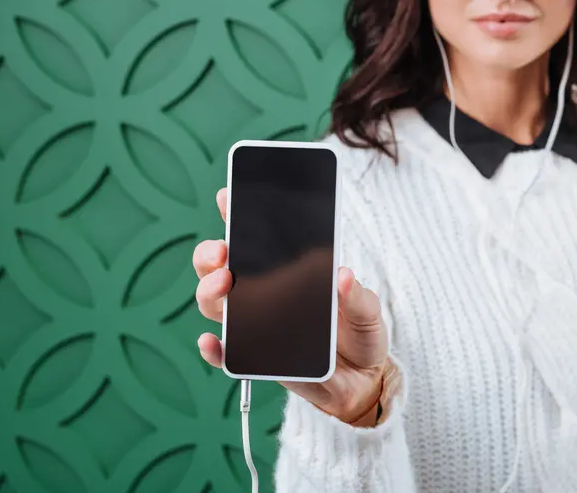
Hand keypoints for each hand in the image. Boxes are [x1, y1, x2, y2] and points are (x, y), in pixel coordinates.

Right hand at [192, 187, 388, 425]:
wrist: (363, 379)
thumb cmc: (360, 333)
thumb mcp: (368, 310)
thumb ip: (357, 296)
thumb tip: (344, 277)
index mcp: (287, 271)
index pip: (254, 240)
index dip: (236, 217)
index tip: (227, 197)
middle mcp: (263, 294)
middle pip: (219, 269)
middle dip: (210, 255)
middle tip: (222, 253)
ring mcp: (255, 326)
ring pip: (215, 306)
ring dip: (209, 293)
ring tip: (222, 286)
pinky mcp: (256, 359)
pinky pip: (225, 356)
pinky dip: (213, 350)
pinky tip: (211, 342)